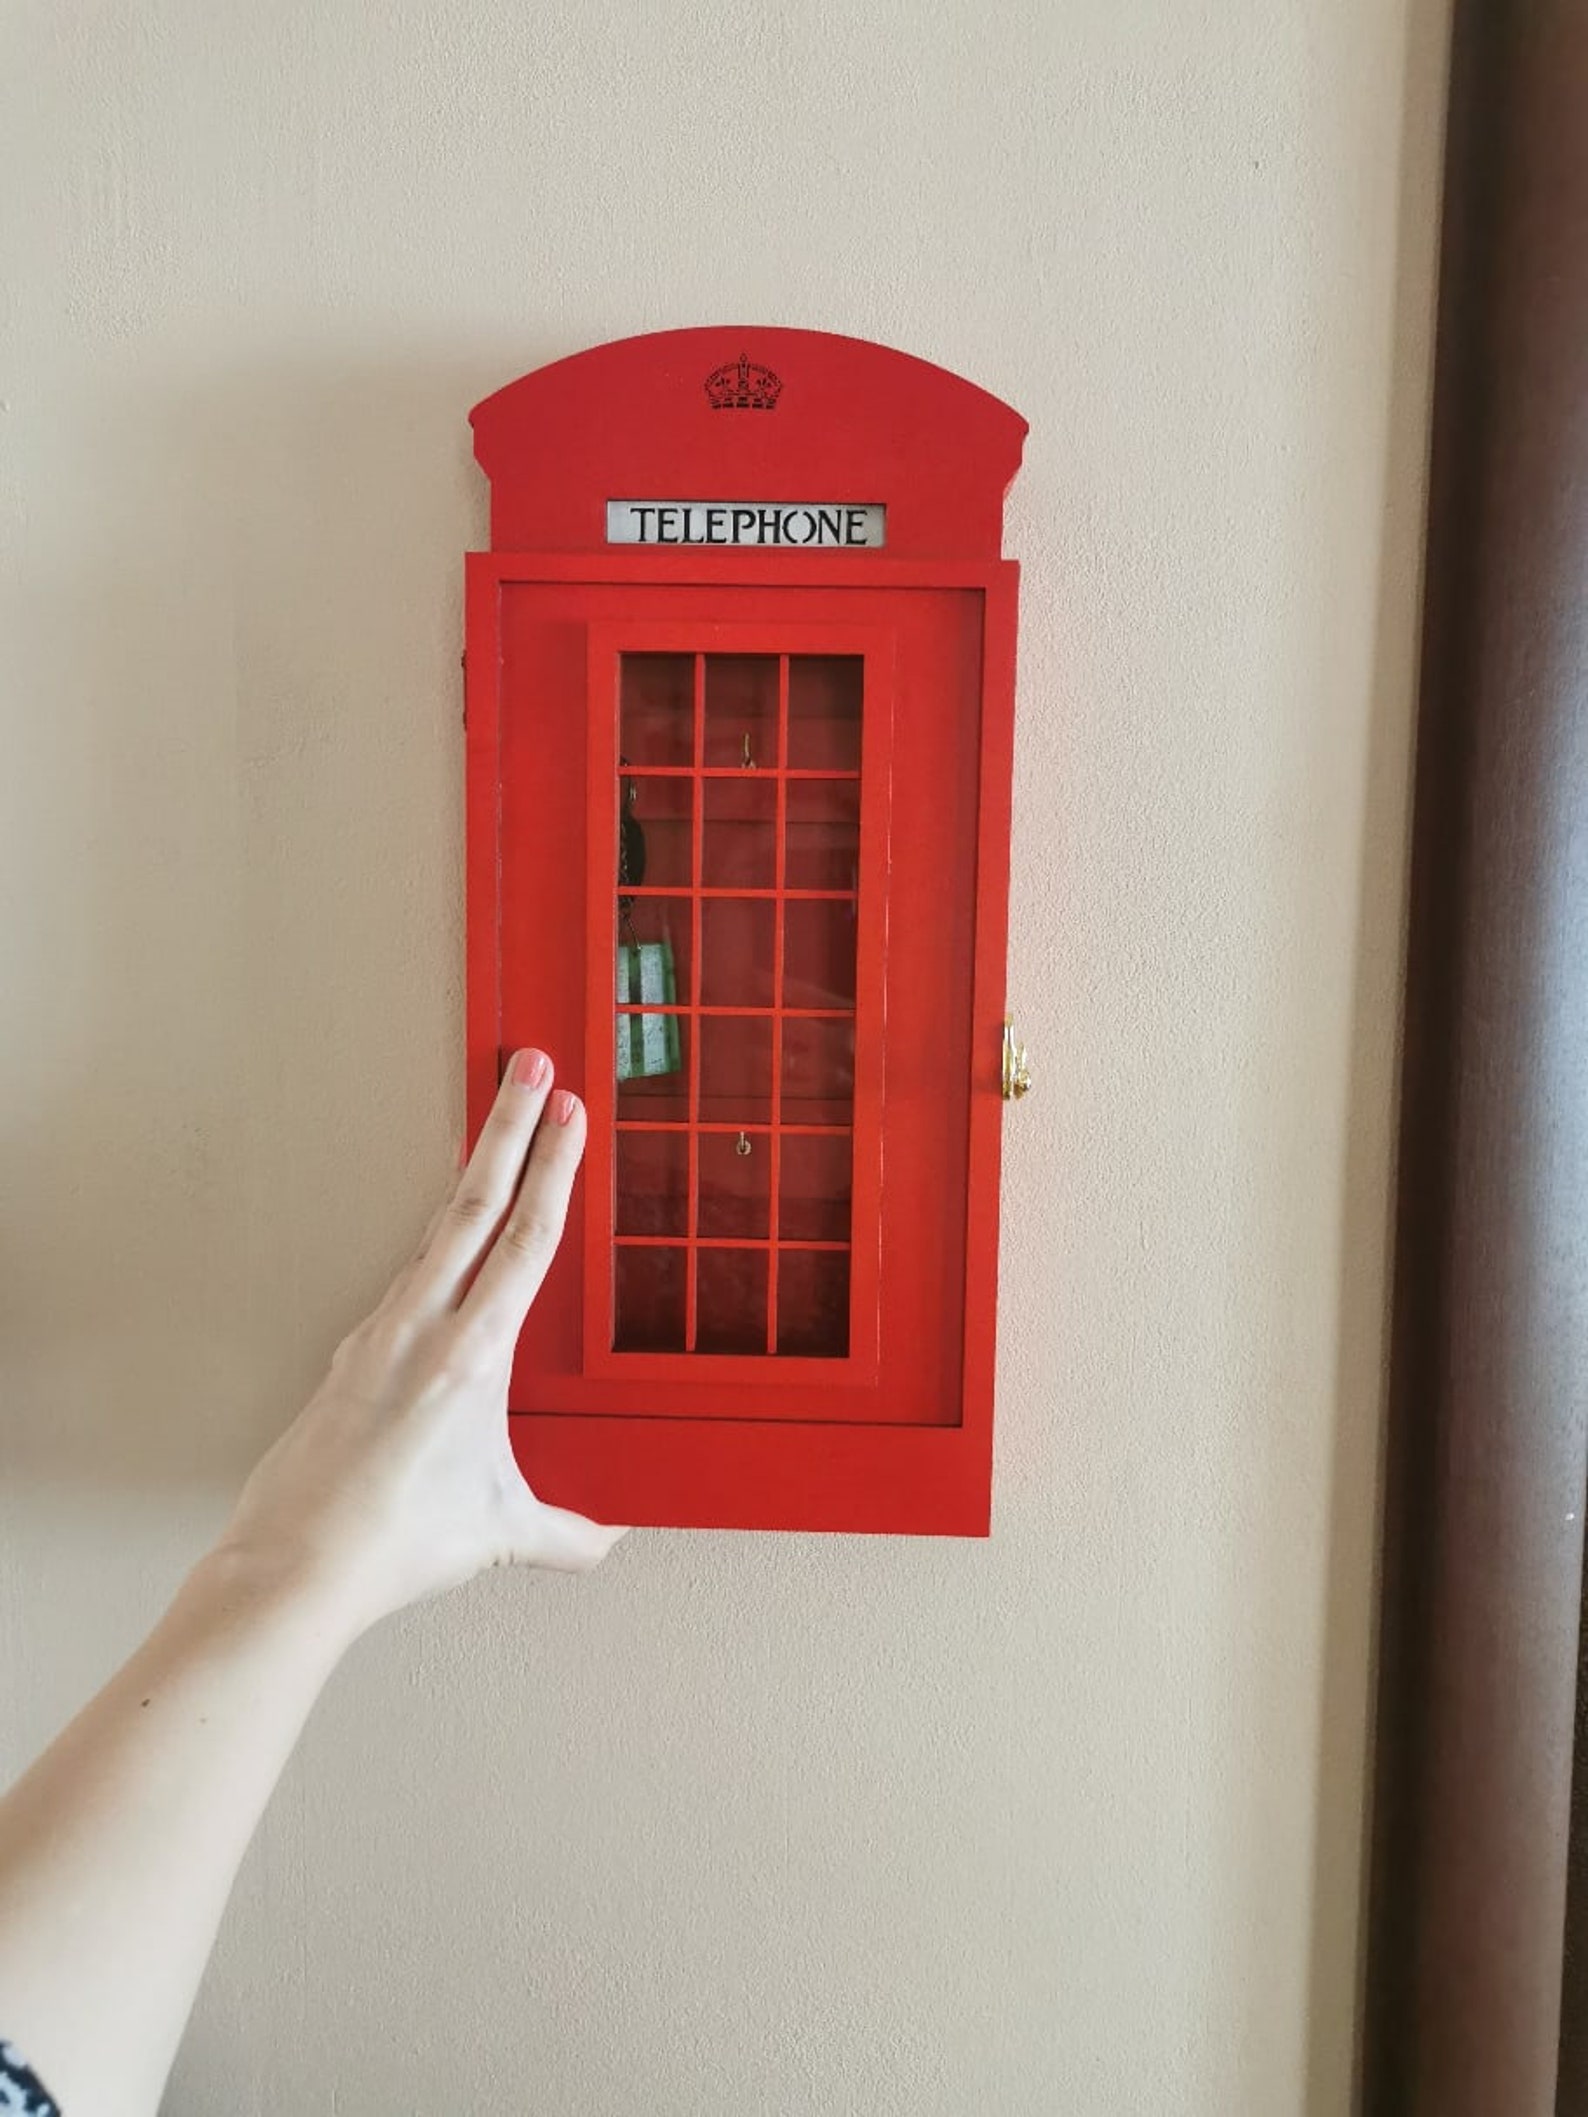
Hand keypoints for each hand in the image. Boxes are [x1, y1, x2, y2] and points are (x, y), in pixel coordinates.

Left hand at [214, 1051, 625, 1636]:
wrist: (296, 1563)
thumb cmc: (395, 1541)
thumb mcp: (500, 1531)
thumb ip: (564, 1532)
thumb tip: (604, 1542)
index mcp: (471, 1356)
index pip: (526, 1241)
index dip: (552, 1169)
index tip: (567, 1112)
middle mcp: (422, 1328)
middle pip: (474, 1203)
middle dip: (508, 1126)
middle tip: (529, 1065)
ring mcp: (379, 1334)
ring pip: (437, 1234)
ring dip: (472, 1175)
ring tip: (494, 1133)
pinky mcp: (352, 1354)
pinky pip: (407, 1279)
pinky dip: (437, 1244)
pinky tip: (446, 1247)